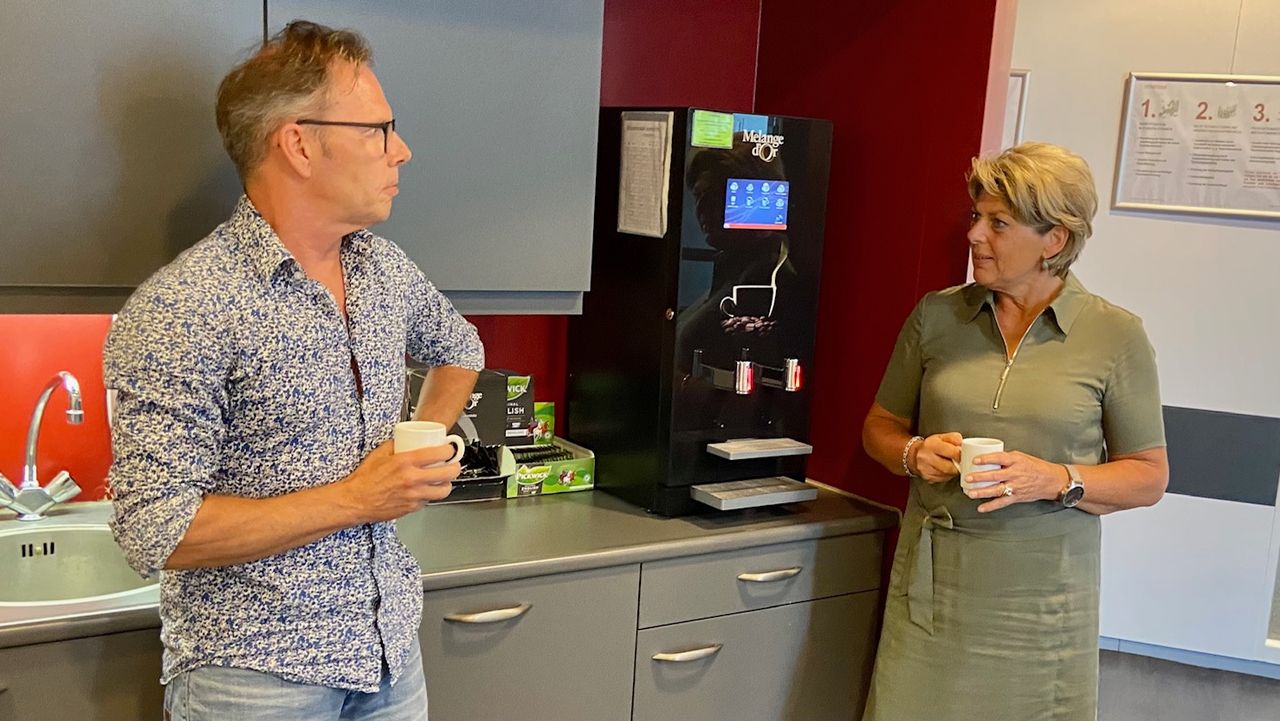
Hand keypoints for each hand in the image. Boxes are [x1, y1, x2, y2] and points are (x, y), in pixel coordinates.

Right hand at [339, 441, 462, 522]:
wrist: (356, 501)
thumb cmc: (365, 479)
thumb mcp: (380, 454)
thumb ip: (396, 445)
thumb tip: (407, 439)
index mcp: (406, 462)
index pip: (438, 453)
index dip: (449, 450)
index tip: (449, 449)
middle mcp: (413, 479)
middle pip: (448, 473)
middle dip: (455, 467)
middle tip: (453, 465)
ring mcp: (414, 495)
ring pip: (444, 490)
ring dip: (447, 484)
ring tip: (444, 480)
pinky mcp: (412, 507)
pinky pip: (429, 500)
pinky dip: (430, 495)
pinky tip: (426, 490)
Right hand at [911, 433, 962, 482]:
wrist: (914, 455)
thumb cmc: (930, 446)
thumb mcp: (942, 437)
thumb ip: (954, 438)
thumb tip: (962, 445)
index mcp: (931, 445)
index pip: (952, 452)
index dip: (961, 455)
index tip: (963, 455)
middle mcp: (926, 457)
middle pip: (950, 467)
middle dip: (958, 466)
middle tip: (960, 462)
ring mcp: (925, 469)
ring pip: (947, 474)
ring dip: (953, 471)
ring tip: (951, 465)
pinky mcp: (927, 477)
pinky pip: (943, 479)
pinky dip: (947, 475)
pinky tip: (945, 470)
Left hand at [963, 451, 1068, 512]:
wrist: (1052, 480)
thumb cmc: (1035, 467)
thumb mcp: (1021, 457)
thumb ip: (1005, 458)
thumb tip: (987, 458)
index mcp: (1016, 460)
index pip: (999, 458)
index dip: (986, 459)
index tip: (975, 460)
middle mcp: (1016, 473)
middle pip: (995, 475)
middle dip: (980, 477)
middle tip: (968, 477)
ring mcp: (1016, 486)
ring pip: (997, 490)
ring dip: (982, 492)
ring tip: (970, 493)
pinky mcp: (1017, 497)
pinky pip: (1002, 502)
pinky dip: (991, 506)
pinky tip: (981, 508)